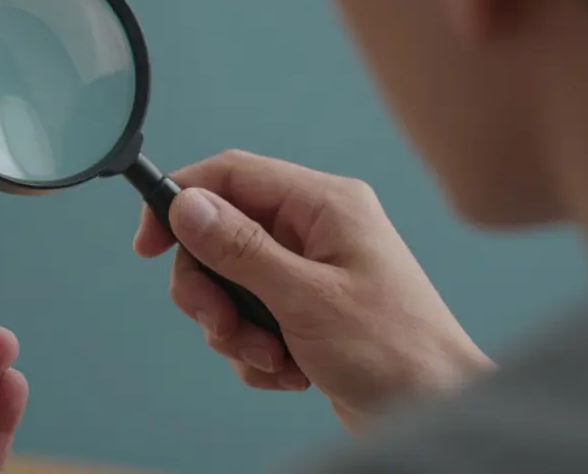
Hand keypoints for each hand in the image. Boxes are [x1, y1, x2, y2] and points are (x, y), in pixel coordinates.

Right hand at [135, 150, 493, 430]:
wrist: (438, 412)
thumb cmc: (397, 351)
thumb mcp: (306, 298)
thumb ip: (241, 249)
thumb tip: (187, 205)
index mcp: (324, 205)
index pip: (231, 175)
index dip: (181, 201)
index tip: (149, 244)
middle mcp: (315, 229)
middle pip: (221, 236)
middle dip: (211, 289)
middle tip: (220, 325)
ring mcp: (310, 271)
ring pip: (230, 283)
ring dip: (235, 328)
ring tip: (271, 356)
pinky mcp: (306, 311)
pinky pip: (250, 319)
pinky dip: (256, 350)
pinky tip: (290, 370)